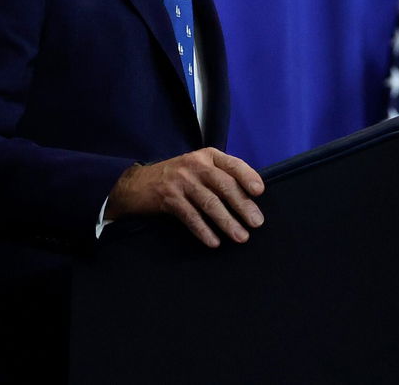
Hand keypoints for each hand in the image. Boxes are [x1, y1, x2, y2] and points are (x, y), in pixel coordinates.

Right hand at [105, 148, 264, 247]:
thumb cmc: (177, 177)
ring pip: (209, 202)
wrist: (138, 184)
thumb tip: (250, 197)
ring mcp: (181, 181)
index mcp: (207, 156)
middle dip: (242, 205)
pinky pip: (190, 216)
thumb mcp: (198, 167)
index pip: (232, 164)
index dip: (247, 176)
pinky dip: (203, 230)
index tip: (260, 192)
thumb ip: (220, 175)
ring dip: (227, 221)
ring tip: (241, 236)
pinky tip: (214, 241)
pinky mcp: (168, 198)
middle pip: (224, 185)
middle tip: (256, 222)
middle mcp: (195, 165)